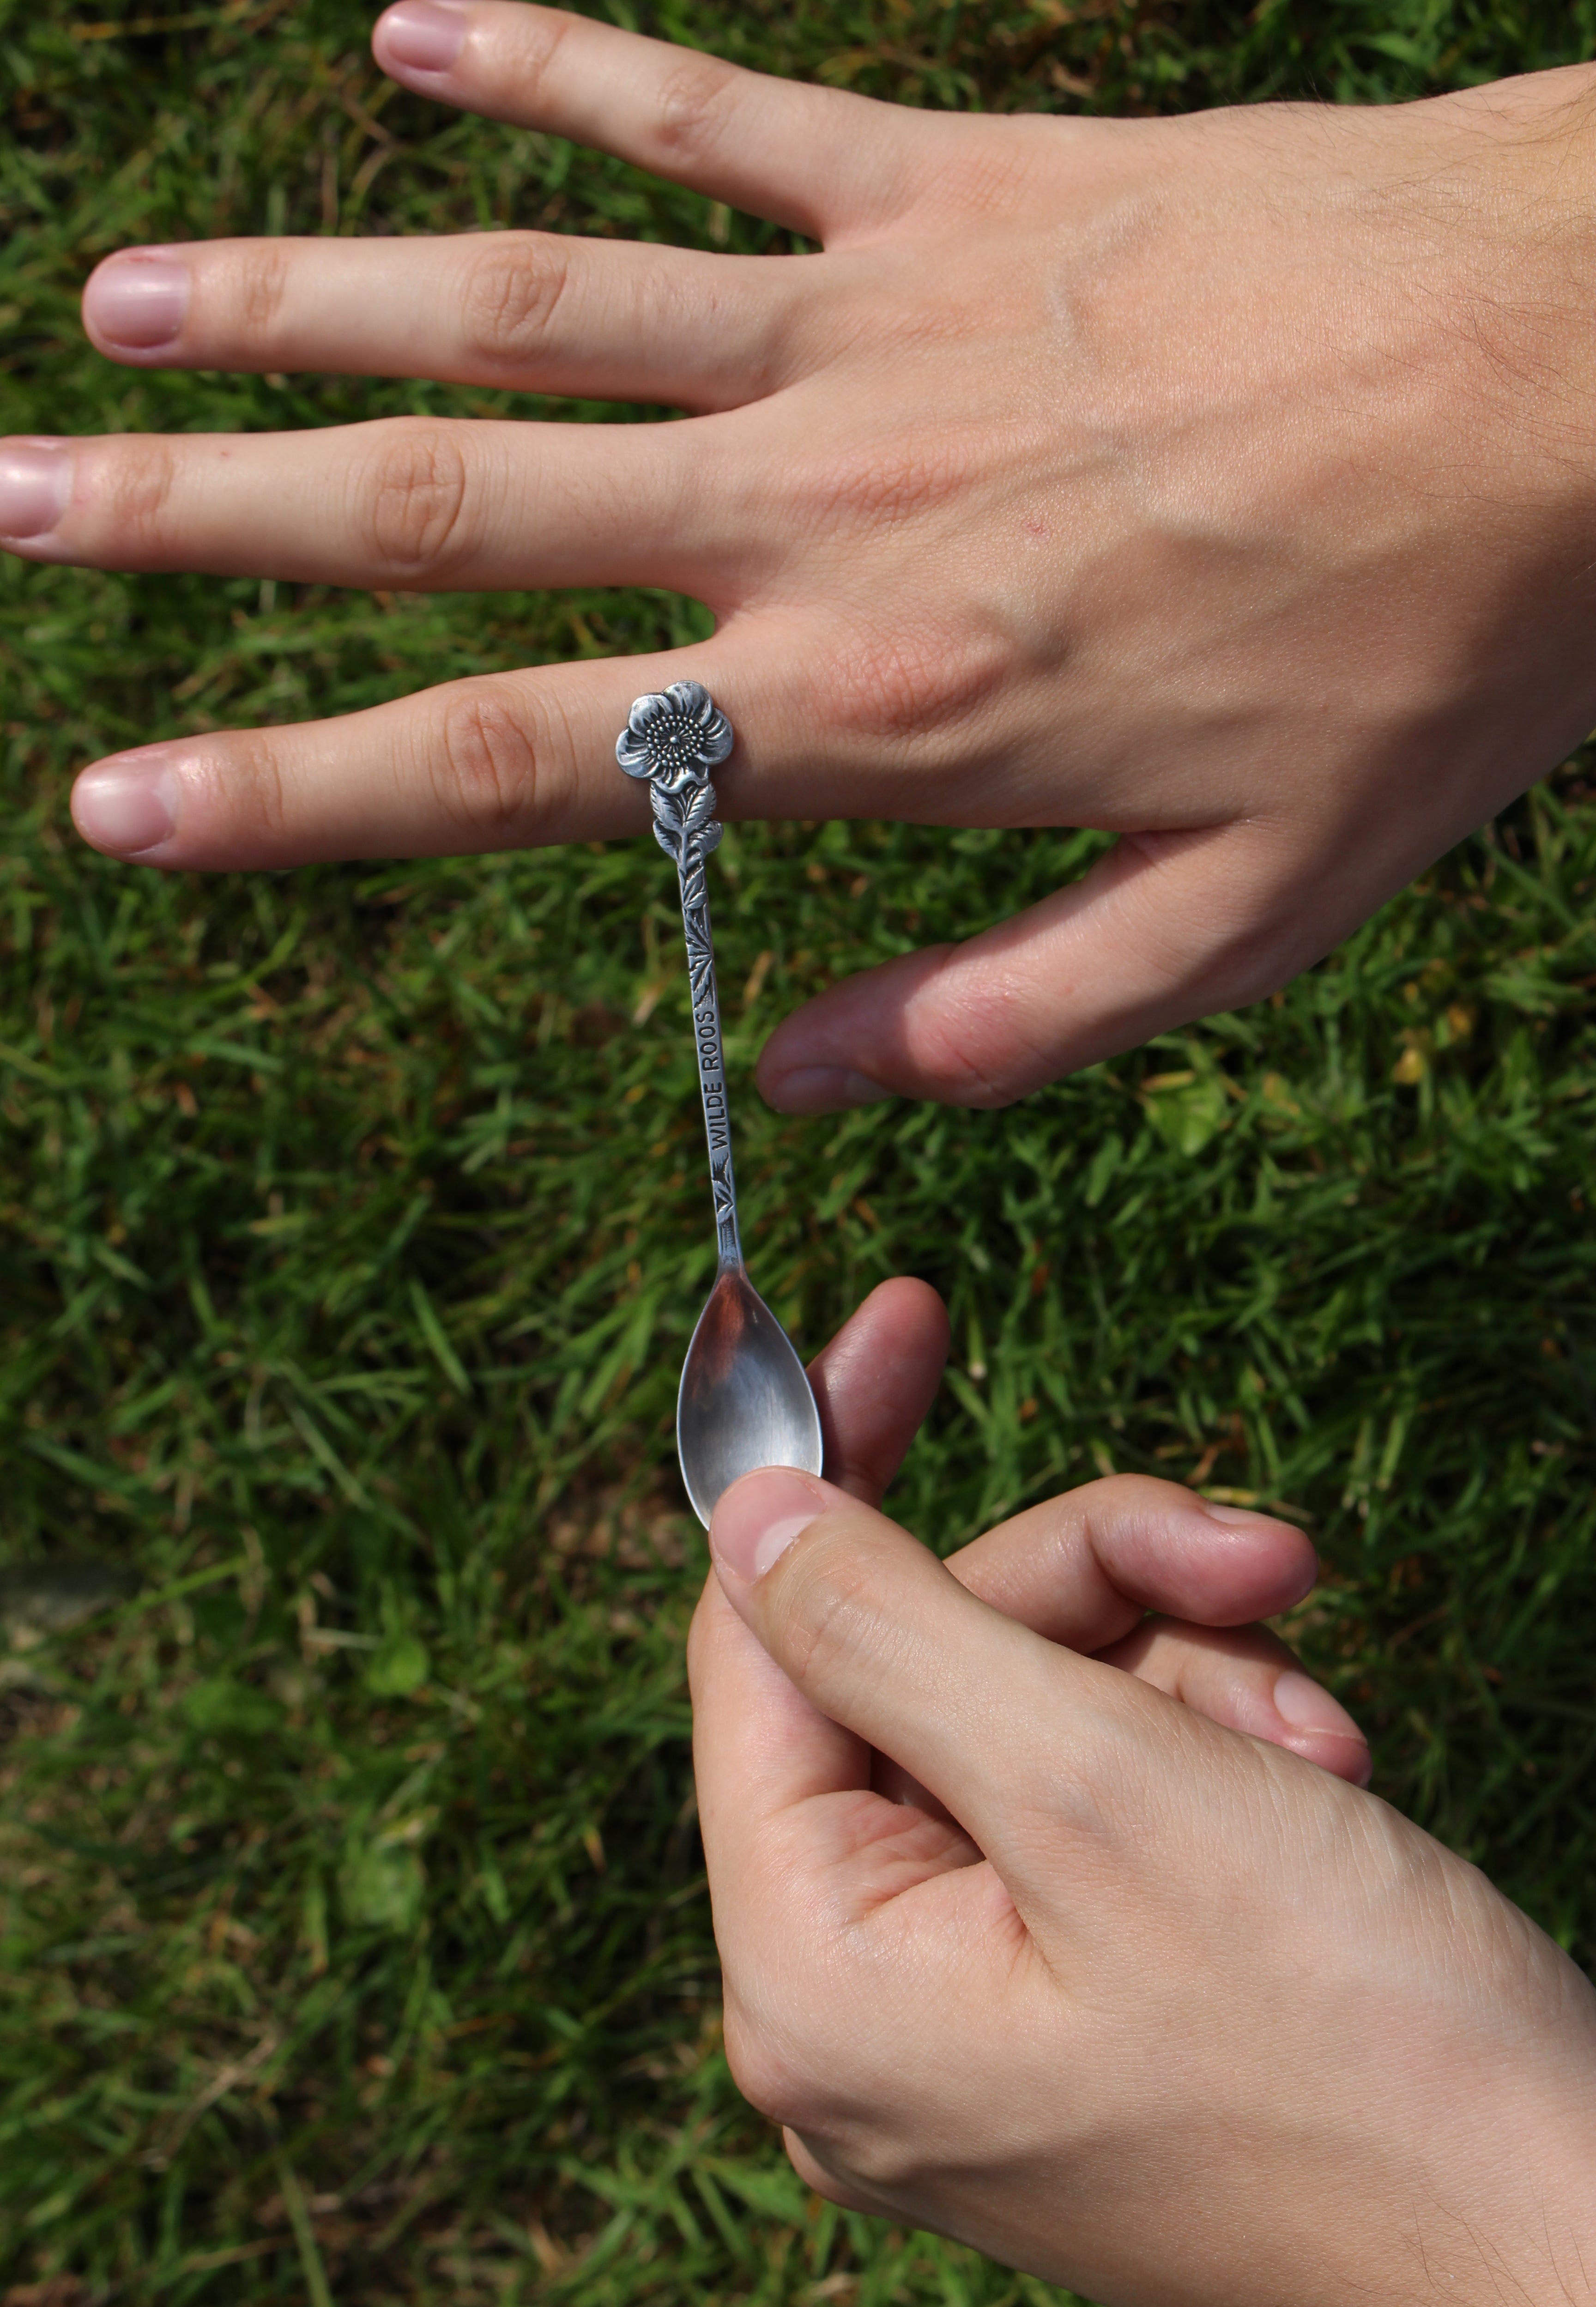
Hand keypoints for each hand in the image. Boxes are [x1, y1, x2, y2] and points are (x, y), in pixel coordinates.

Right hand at [7, 12, 1594, 1106]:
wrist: (1589, 379)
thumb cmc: (1424, 662)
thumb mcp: (1246, 923)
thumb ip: (1011, 1014)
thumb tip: (811, 1075)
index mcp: (873, 709)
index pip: (511, 759)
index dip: (291, 791)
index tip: (116, 797)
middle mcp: (817, 506)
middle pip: (440, 507)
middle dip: (196, 511)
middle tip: (8, 498)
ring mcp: (868, 320)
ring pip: (520, 306)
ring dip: (299, 299)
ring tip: (116, 302)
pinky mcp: (947, 180)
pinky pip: (705, 111)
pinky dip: (549, 59)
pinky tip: (399, 30)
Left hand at [692, 1304, 1595, 2306]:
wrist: (1565, 2248)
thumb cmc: (1361, 2045)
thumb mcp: (1102, 1781)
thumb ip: (892, 1626)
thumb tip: (746, 1512)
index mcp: (811, 1971)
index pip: (762, 1642)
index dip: (835, 1462)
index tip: (905, 1311)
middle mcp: (857, 2007)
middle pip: (924, 1668)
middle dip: (1100, 1592)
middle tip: (1265, 1559)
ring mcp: (967, 2014)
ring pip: (1030, 1716)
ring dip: (1186, 1679)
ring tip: (1321, 1744)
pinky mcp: (1072, 2005)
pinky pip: (1093, 1804)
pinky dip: (1210, 1758)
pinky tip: (1319, 1781)